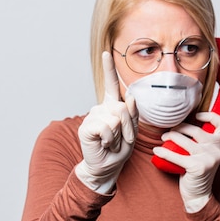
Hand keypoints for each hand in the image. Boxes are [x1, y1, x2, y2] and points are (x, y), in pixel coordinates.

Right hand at [75, 51, 138, 192]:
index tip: (106, 53)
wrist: (107, 167)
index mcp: (112, 106)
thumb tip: (130, 96)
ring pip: (116, 119)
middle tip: (121, 140)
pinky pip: (107, 128)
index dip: (108, 69)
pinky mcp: (87, 127)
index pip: (111, 84)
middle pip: (123, 108)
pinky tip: (104, 144)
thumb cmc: (120, 150)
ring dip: (119, 136)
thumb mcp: (132, 131)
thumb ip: (133, 114)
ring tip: (112, 143)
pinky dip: (110, 140)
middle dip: (128, 128)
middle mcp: (101, 108)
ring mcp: (92, 116)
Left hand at [153, 112, 219, 211]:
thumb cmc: (197, 173)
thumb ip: (201, 141)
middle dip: (180, 127)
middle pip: (196, 130)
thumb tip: (185, 122)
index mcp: (219, 146)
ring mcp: (208, 159)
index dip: (210, 116)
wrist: (198, 195)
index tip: (197, 116)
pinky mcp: (197, 167)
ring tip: (164, 138)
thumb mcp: (204, 154)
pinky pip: (176, 155)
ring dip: (171, 136)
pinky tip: (157, 151)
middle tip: (170, 131)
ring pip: (184, 140)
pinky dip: (164, 152)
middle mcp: (216, 151)